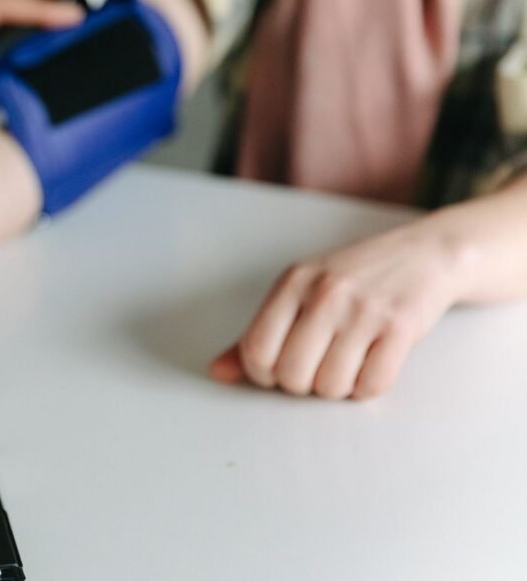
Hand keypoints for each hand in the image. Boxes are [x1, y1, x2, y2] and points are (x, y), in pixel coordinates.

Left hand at [209, 223, 463, 399]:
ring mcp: (364, 310)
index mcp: (293, 282)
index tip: (280, 368)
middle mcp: (326, 293)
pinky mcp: (401, 327)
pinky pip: (372, 385)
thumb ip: (257, 333)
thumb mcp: (299, 292)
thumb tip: (217, 372)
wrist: (424, 254)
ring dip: (336, 388)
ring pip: (330, 386)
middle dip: (301, 384)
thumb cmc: (353, 278)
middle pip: (291, 375)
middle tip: (317, 367)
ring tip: (345, 363)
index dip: (264, 374)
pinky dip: (367, 388)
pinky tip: (370, 366)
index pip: (256, 351)